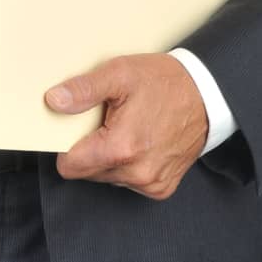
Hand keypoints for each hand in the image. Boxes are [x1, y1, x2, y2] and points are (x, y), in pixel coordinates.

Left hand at [45, 53, 209, 198]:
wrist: (207, 95)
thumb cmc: (165, 82)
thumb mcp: (120, 73)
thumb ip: (84, 90)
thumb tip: (54, 101)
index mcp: (122, 148)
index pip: (70, 166)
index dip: (67, 146)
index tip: (78, 129)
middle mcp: (137, 173)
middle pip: (88, 172)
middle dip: (91, 149)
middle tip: (108, 122)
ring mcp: (151, 183)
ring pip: (108, 178)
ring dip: (110, 158)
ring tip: (128, 129)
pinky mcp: (161, 188)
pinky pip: (129, 182)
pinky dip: (129, 165)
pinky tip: (141, 142)